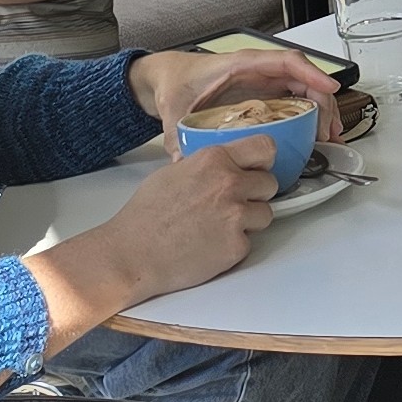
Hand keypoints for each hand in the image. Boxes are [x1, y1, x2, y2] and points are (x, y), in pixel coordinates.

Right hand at [73, 139, 278, 304]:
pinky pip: (248, 242)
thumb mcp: (174, 173)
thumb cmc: (145, 216)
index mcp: (214, 160)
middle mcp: (230, 183)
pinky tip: (209, 246)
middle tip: (231, 204)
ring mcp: (236, 215)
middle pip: (269, 183)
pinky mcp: (237, 245)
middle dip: (255, 194)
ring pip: (265, 214)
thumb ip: (207, 166)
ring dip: (248, 221)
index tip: (258, 170)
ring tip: (218, 227)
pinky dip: (233, 246)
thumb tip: (224, 166)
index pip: (264, 147)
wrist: (132, 254)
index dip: (263, 161)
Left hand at [128, 43, 339, 141]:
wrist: (170, 78)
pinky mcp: (265, 96)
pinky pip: (296, 101)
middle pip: (304, 79)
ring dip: (322, 111)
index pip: (285, 62)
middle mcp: (260, 71)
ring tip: (331, 138)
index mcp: (242, 64)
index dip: (312, 73)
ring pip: (305, 91)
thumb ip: (178, 134)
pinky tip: (317, 136)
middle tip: (329, 131)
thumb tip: (183, 160)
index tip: (329, 89)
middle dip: (323, 102)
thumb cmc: (177, 81)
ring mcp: (265, 83)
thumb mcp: (175, 108)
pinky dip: (311, 117)